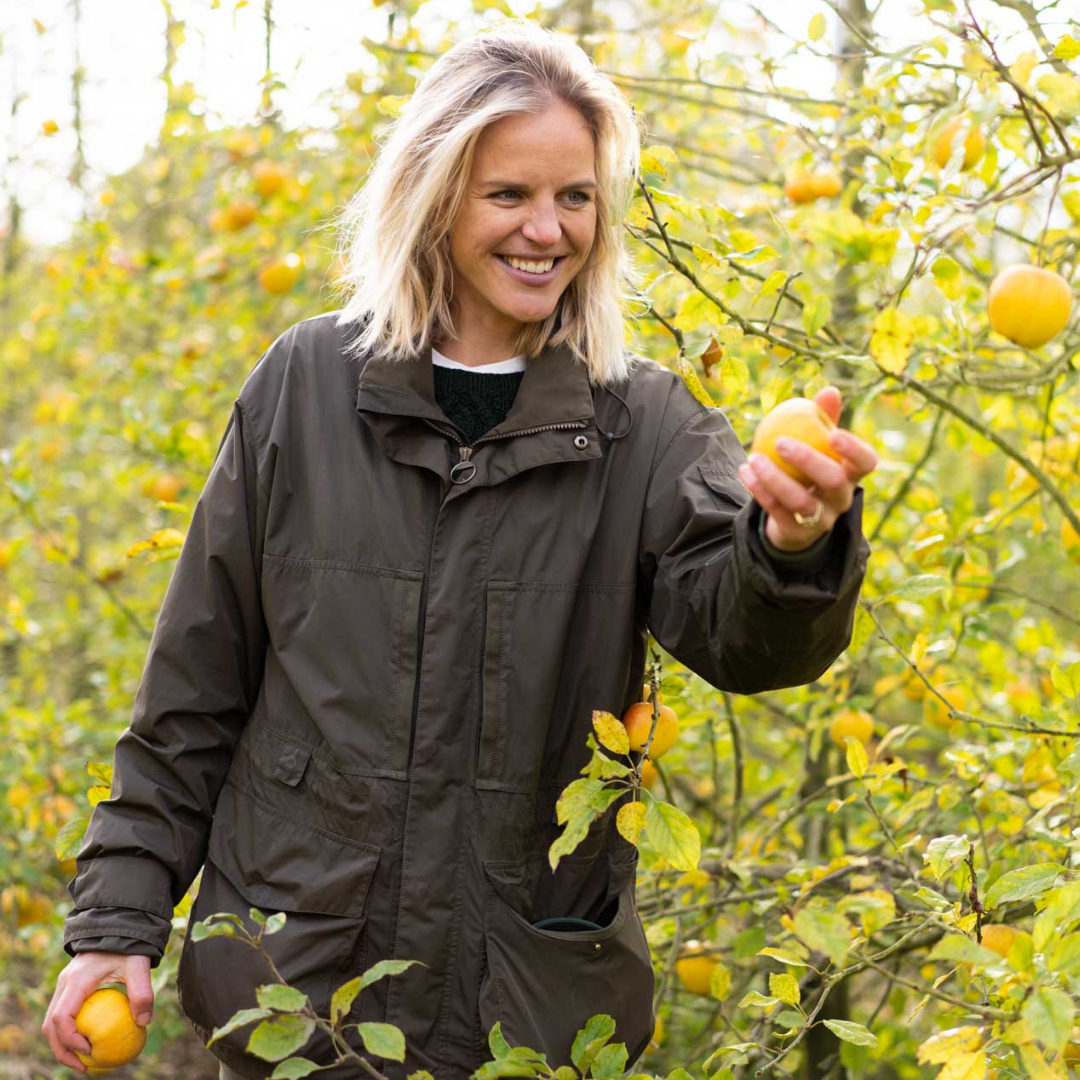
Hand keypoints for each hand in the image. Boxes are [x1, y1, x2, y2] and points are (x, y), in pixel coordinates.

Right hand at [42, 952, 152, 1073]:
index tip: (89, 1050)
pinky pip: (62, 1015)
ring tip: (83, 1061)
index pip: (61, 1017)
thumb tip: (143, 1023)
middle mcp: (64, 984)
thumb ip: (142, 992)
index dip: (70, 1039)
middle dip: (62, 1050)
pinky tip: (88, 1041)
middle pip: (50, 1025)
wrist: (119, 926)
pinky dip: (68, 1032)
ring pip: (51, 1022)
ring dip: (62, 1044)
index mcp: (76, 980)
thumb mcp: (139, 966)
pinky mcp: (70, 988)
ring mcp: (64, 986)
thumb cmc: (129, 947)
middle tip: (82, 1068)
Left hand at [736, 386, 877, 551]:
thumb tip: (830, 390)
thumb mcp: (817, 446)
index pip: (866, 462)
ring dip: (774, 478)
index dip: (854, 449)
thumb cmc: (808, 472)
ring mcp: (821, 519)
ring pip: (800, 500)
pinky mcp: (797, 533)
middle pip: (832, 480)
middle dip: (807, 459)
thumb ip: (823, 419)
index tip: (834, 434)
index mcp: (852, 475)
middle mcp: (841, 498)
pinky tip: (745, 471)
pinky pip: (776, 511)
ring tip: (754, 457)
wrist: (793, 520)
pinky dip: (759, 490)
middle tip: (780, 442)